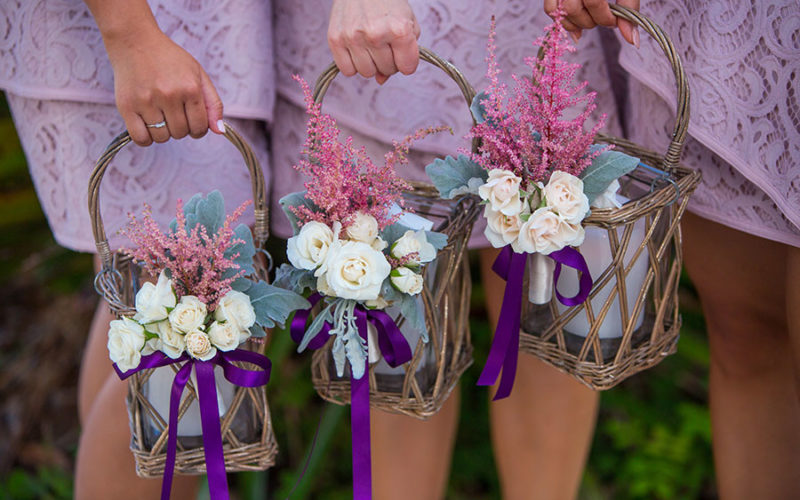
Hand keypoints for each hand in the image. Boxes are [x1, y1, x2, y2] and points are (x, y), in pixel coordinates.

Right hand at [104, 27, 223, 146]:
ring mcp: (146, 101)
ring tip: (159, 115)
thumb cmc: (169, 59)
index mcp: (190, 88)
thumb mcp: (198, 74)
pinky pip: (141, 138)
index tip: (191, 121)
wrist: (134, 41)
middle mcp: (169, 95)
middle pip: (180, 133)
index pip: (200, 127)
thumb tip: (219, 131)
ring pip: (162, 138)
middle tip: (173, 113)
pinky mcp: (126, 106)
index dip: (198, 129)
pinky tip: (147, 126)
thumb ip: (213, 103)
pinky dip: (145, 138)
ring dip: (163, 132)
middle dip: (180, 128)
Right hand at [328, 0, 420, 83]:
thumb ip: (404, 53)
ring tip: (369, 45)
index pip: (407, 68)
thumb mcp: (407, 23)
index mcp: (399, 29)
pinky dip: (352, 64)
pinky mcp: (335, 39)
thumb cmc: (388, 3)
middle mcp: (376, 34)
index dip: (406, 61)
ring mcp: (353, 37)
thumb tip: (381, 80)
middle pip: (386, 70)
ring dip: (370, 63)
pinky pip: (347, 70)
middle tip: (384, 43)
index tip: (401, 51)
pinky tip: (356, 49)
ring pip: (367, 73)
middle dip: (388, 60)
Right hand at [544, 0, 640, 46]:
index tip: (615, 21)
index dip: (605, 18)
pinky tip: (576, 26)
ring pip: (559, 12)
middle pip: (573, 9)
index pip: (593, 2)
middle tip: (604, 19)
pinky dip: (562, 21)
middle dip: (591, 22)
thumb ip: (629, 6)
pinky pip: (550, 9)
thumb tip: (631, 38)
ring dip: (576, 24)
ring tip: (591, 20)